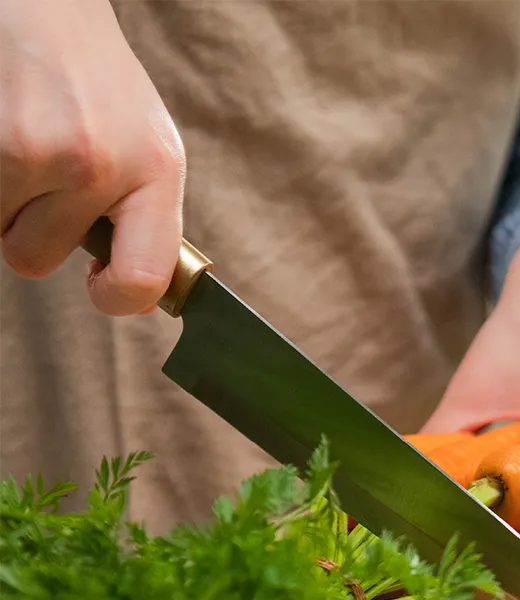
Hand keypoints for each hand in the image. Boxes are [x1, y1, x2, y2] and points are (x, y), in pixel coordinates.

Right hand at [0, 0, 184, 314]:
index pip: (143, 279)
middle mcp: (96, 162)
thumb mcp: (147, 147)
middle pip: (34, 260)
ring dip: (0, 201)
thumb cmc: (94, 83)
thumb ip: (146, 219)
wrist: (43, 1)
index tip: (99, 285)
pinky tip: (1, 132)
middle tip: (42, 173)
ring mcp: (34, 148)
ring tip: (22, 146)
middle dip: (29, 227)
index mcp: (153, 170)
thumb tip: (135, 296)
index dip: (115, 299)